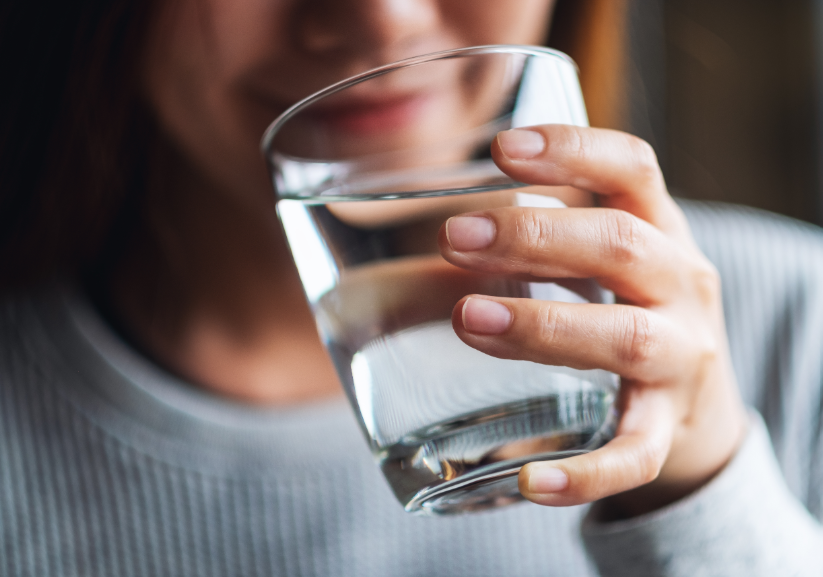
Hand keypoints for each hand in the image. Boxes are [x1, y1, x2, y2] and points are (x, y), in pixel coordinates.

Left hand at [437, 125, 748, 516]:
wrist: (698, 405)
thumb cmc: (630, 310)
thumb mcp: (606, 258)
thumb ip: (544, 230)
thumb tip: (433, 211)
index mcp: (660, 230)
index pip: (632, 169)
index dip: (573, 149)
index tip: (503, 148)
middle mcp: (682, 285)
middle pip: (622, 246)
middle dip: (536, 238)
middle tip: (455, 237)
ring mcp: (683, 358)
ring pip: (627, 338)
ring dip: (545, 327)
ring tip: (469, 320)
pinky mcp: (668, 429)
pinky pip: (635, 454)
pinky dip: (586, 473)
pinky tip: (531, 482)